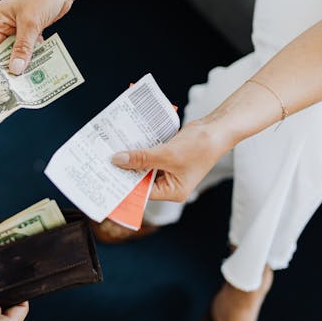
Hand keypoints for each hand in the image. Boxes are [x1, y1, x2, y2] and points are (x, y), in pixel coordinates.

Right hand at [0, 0, 75, 74]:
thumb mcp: (30, 23)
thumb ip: (22, 48)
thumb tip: (15, 69)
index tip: (3, 80)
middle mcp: (6, 22)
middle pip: (6, 50)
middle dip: (13, 64)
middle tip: (18, 83)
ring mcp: (20, 25)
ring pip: (20, 49)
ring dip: (26, 60)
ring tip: (30, 78)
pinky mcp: (33, 28)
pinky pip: (31, 45)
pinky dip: (35, 53)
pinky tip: (40, 66)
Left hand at [111, 119, 232, 201]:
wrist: (216, 128)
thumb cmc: (200, 146)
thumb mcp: (167, 154)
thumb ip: (142, 158)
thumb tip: (118, 160)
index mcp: (173, 191)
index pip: (143, 191)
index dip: (126, 184)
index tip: (108, 177)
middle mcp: (169, 183)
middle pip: (141, 178)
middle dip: (126, 169)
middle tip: (105, 162)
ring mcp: (168, 169)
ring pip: (143, 165)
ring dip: (131, 157)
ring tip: (111, 151)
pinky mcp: (166, 156)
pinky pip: (148, 155)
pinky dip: (139, 149)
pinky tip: (126, 142)